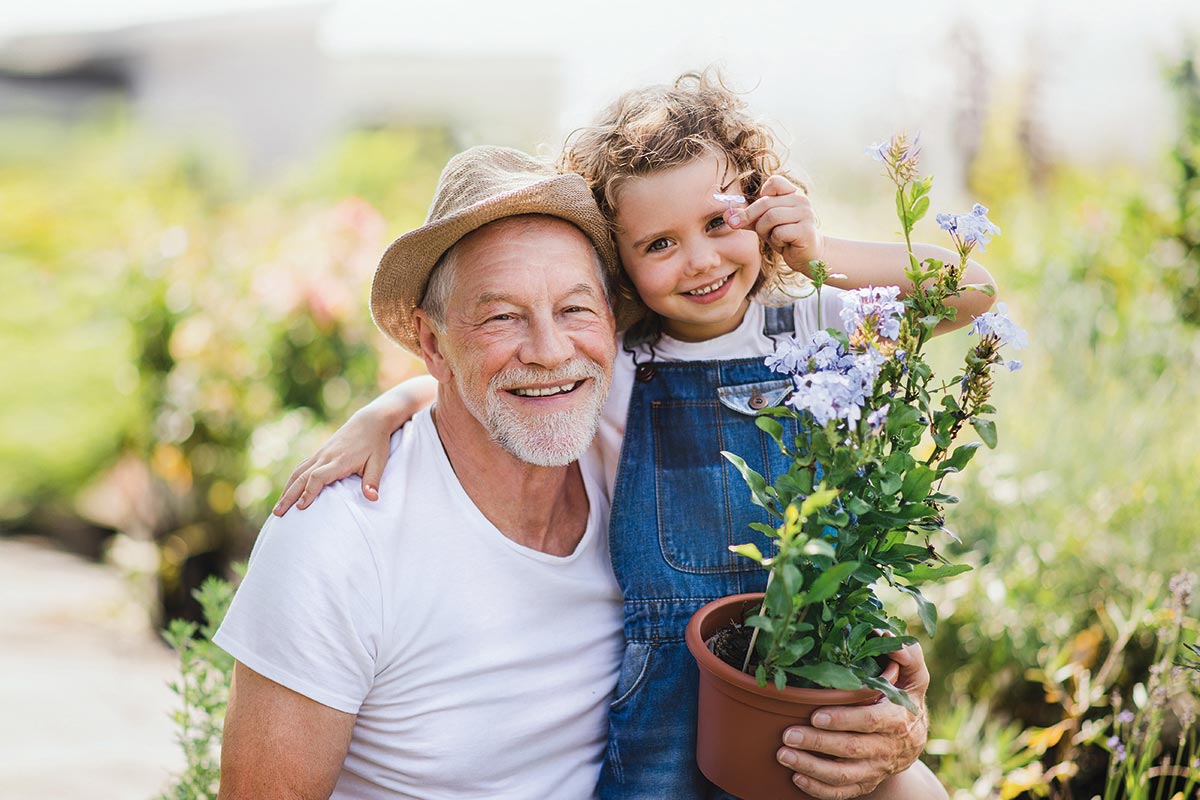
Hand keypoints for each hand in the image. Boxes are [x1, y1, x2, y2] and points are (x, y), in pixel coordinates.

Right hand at [273, 406, 394, 514]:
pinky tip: (287, 491)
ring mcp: (320, 454)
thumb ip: (372, 481)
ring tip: (278, 508)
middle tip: (278, 514)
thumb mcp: (379, 462)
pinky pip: (301, 467)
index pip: (318, 477)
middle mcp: (326, 457)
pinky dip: (292, 480)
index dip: (309, 492)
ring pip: (298, 472)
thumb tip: (373, 499)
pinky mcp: (319, 453)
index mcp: (339, 460)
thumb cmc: (376, 444)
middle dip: (289, 496)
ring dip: (286, 489)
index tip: (301, 507)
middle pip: (302, 477)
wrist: (369, 421)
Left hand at [727, 175, 824, 272]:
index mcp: (792, 194)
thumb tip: (726, 215)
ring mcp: (806, 214)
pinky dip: (776, 241)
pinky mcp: (806, 231)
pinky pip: (780, 232)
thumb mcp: (764, 225)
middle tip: (748, 228)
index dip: (760, 197)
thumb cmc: (785, 238)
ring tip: (774, 237)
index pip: (774, 182)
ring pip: (771, 217)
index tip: (756, 212)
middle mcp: (801, 200)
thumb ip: (747, 218)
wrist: (807, 256)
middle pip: (766, 203)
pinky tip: (785, 244)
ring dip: (765, 231)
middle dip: (751, 217)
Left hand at [775, 643, 930, 799]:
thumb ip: (906, 655)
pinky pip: (842, 793)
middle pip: (851, 750)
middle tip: (788, 734)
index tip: (815, 714)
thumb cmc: (905, 697)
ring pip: (843, 775)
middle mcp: (887, 748)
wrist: (913, 739)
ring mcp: (875, 769)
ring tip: (783, 755)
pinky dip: (818, 789)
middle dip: (818, 743)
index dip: (844, 719)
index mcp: (899, 719)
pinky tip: (796, 777)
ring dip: (811, 767)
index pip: (870, 722)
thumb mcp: (914, 675)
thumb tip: (883, 635)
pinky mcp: (865, 783)